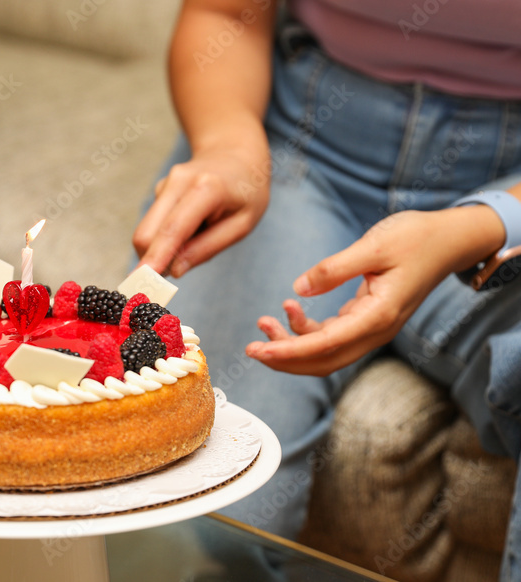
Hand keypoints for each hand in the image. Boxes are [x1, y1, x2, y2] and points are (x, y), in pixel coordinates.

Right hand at [133, 147, 268, 276]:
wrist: (235, 153)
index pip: (172, 230)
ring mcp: (165, 184)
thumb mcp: (242, 225)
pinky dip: (169, 235)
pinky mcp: (159, 190)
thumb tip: (174, 270)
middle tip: (177, 272)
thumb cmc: (245, 192)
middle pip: (146, 233)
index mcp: (205, 189)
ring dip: (166, 247)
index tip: (139, 282)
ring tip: (201, 233)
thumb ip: (208, 247)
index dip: (155, 259)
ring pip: (148, 231)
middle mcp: (177, 182)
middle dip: (153, 260)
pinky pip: (155, 224)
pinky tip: (194, 222)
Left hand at [245, 208, 503, 375]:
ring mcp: (371, 328)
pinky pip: (331, 336)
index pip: (326, 344)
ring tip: (264, 321)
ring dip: (292, 342)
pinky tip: (289, 308)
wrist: (449, 240)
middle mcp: (376, 330)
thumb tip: (298, 289)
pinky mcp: (366, 319)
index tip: (260, 349)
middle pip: (323, 361)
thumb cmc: (416, 238)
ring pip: (325, 351)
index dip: (289, 350)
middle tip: (251, 346)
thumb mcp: (373, 245)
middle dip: (284, 357)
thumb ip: (334, 268)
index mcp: (379, 316)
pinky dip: (306, 329)